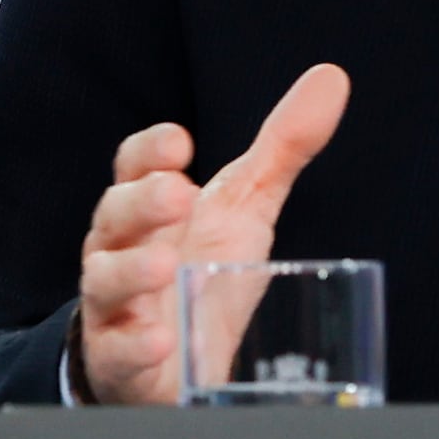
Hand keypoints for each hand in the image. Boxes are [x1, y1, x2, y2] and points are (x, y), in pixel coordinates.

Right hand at [69, 65, 352, 406]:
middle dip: (143, 202)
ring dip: (133, 271)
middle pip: (116, 215)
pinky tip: (161, 341)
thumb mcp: (246, 208)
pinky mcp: (120, 359)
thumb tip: (331, 78)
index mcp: (148, 206)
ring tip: (165, 265)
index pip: (134, 167)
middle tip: (178, 193)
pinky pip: (118, 351)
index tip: (179, 143)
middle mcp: (121, 248)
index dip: (150, 152)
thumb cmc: (203, 272)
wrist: (177, 360)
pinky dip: (137, 346)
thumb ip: (282, 148)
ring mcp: (115, 305)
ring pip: (108, 280)